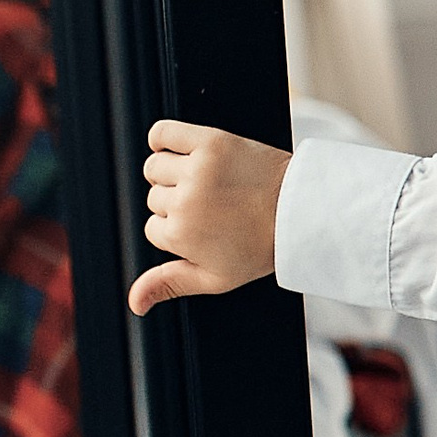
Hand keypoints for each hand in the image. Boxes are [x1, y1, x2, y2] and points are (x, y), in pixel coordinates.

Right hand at [129, 120, 287, 315]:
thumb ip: (170, 285)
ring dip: (172, 173)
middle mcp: (184, 202)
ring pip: (155, 167)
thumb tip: (134, 304)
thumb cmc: (261, 247)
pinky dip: (162, 138)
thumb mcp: (217, 278)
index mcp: (180, 235)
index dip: (181, 229)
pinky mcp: (210, 142)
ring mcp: (197, 170)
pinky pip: (162, 132)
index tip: (211, 228)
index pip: (154, 228)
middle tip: (217, 207)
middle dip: (179, 202)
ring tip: (206, 182)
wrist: (302, 212)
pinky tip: (179, 151)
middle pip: (154, 197)